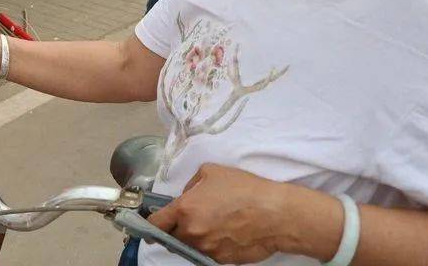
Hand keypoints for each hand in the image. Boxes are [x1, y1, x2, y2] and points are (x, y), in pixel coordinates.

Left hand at [147, 164, 316, 264]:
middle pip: (172, 237)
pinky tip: (224, 232)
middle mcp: (192, 233)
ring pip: (190, 246)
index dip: (152, 222)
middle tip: (190, 217)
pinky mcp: (222, 261)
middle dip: (176, 228)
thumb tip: (186, 195)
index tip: (154, 220)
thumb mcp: (211, 172)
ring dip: (194, 237)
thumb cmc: (244, 189)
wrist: (275, 214)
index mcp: (185, 210)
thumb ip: (191, 185)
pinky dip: (210, 245)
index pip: (156, 223)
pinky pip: (207, 253)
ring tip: (211, 223)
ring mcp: (207, 250)